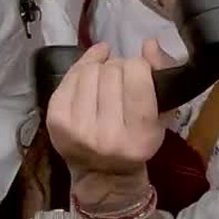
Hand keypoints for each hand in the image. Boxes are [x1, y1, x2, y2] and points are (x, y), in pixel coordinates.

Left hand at [46, 40, 169, 175]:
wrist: (104, 174)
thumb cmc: (136, 141)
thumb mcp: (160, 115)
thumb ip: (162, 75)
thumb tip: (149, 43)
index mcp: (141, 135)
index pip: (137, 75)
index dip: (139, 66)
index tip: (139, 72)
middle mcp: (108, 135)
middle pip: (112, 70)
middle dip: (118, 67)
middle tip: (120, 78)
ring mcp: (78, 130)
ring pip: (89, 71)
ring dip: (98, 69)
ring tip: (104, 80)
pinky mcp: (56, 122)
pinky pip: (68, 79)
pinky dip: (79, 72)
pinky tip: (87, 78)